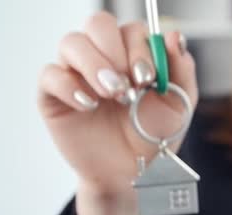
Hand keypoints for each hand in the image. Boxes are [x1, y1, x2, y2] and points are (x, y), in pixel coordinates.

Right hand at [38, 11, 198, 195]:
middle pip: (98, 24)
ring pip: (72, 43)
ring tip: (112, 94)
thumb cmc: (153, 137)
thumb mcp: (178, 106)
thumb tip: (175, 36)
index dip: (139, 48)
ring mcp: (76, 74)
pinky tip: (88, 105)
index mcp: (133, 55)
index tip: (148, 79)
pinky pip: (49, 75)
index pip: (131, 29)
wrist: (131, 174)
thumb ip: (182, 70)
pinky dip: (69, 86)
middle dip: (115, 51)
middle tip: (128, 86)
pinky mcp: (54, 95)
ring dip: (94, 65)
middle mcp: (103, 57)